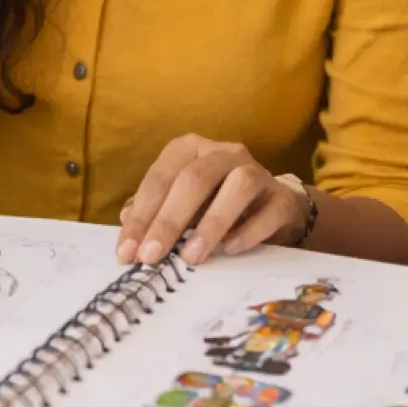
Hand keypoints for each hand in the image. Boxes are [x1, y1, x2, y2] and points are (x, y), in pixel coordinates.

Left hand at [117, 136, 308, 267]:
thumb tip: (127, 223)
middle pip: (194, 179)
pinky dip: (248, 231)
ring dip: (210, 223)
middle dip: (168, 220)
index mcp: (190, 149)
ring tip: (190, 257)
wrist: (271, 208)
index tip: (126, 252)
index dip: (141, 215)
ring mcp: (256, 171)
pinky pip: (268, 210)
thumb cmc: (214, 203)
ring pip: (236, 186)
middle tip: (151, 256)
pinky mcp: (282, 196)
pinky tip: (230, 249)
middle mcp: (222, 152)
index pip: (160, 178)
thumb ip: (154, 210)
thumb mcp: (181, 204)